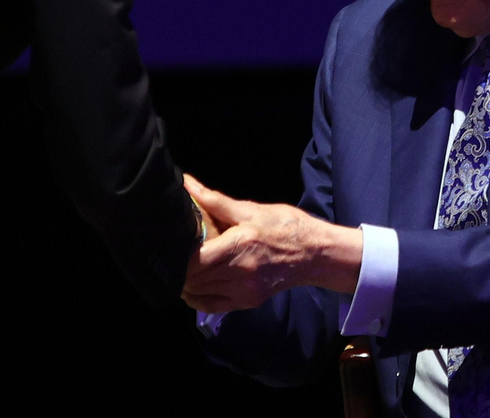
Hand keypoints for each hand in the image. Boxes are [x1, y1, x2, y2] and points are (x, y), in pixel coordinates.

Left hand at [181, 175, 362, 313]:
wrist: (315, 253)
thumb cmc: (285, 226)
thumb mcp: (251, 209)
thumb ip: (215, 201)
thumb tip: (187, 183)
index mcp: (240, 244)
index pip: (194, 260)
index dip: (178, 254)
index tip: (173, 241)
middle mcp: (241, 272)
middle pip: (193, 278)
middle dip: (179, 267)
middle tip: (175, 252)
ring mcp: (244, 291)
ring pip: (198, 293)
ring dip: (186, 282)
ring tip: (184, 266)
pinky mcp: (248, 302)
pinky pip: (211, 306)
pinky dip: (196, 297)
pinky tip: (193, 285)